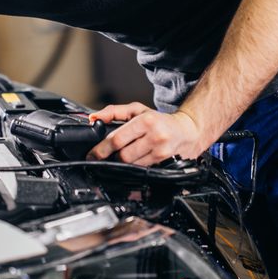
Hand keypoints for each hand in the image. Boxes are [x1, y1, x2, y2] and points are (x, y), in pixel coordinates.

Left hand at [87, 103, 204, 165]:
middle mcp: (154, 136)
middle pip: (123, 155)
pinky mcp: (163, 161)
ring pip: (131, 164)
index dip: (101, 149)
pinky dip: (132, 166)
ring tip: (120, 156)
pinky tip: (133, 160)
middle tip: (103, 157)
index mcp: (145, 120)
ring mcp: (160, 150)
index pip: (117, 139)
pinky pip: (140, 168)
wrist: (185, 130)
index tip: (92, 155)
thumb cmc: (158, 120)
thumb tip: (94, 118)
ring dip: (121, 163)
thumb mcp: (136, 110)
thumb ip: (113, 112)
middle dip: (110, 157)